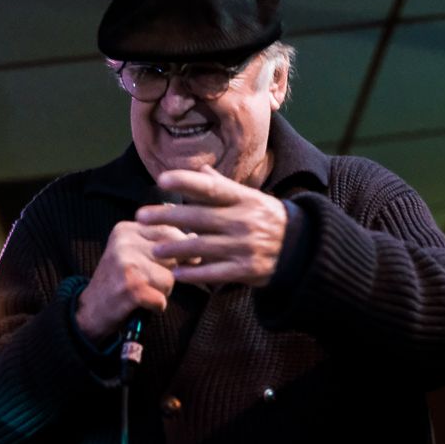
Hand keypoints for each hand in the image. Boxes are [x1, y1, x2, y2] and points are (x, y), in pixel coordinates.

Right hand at [75, 221, 190, 342]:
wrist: (90, 309)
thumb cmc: (118, 281)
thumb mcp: (133, 252)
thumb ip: (160, 243)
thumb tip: (195, 237)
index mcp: (125, 230)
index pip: (168, 230)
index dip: (182, 246)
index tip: (184, 258)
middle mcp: (124, 243)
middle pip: (172, 255)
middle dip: (170, 272)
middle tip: (150, 280)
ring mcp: (126, 265)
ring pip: (170, 279)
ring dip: (162, 291)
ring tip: (143, 291)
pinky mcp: (130, 288)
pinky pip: (162, 299)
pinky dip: (155, 306)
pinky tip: (140, 304)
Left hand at [135, 165, 287, 286]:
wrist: (303, 248)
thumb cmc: (269, 219)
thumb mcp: (253, 199)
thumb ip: (225, 188)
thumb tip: (201, 170)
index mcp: (244, 199)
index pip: (212, 187)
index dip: (187, 182)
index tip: (163, 180)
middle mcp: (243, 220)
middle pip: (199, 217)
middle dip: (167, 217)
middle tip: (141, 217)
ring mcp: (245, 246)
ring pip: (204, 246)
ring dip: (176, 247)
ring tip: (155, 248)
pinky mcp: (247, 269)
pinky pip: (216, 272)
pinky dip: (196, 273)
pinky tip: (178, 273)